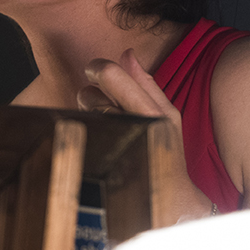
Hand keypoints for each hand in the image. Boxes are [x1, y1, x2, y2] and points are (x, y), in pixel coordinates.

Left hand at [80, 50, 213, 221]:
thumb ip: (145, 83)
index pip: (111, 75)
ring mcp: (115, 144)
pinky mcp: (99, 159)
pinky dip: (85, 129)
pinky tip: (97, 136)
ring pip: (82, 114)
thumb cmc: (164, 149)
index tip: (94, 70)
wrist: (168, 196)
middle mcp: (134, 126)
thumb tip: (127, 53)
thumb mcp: (165, 114)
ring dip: (87, 113)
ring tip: (102, 122)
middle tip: (100, 103)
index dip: (97, 68)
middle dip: (89, 95)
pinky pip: (81, 131)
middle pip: (89, 95)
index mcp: (153, 112)